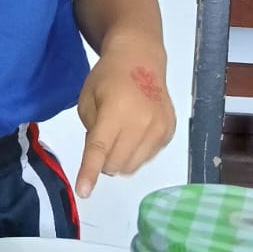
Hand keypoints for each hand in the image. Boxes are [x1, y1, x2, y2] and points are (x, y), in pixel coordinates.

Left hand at [75, 49, 175, 199]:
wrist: (141, 59)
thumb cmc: (108, 77)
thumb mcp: (87, 99)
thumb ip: (91, 131)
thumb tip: (101, 158)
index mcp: (115, 112)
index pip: (100, 149)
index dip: (90, 172)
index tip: (84, 192)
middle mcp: (141, 123)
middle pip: (116, 164)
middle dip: (103, 161)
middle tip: (102, 139)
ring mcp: (159, 129)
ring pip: (132, 166)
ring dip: (119, 159)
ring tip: (119, 133)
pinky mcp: (169, 132)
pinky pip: (147, 158)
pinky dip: (135, 153)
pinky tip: (134, 131)